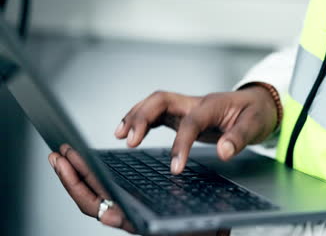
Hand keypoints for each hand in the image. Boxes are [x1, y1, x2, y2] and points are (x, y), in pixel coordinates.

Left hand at [49, 145, 230, 235]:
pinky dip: (98, 175)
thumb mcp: (188, 224)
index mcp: (134, 221)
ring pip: (98, 192)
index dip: (76, 184)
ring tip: (69, 154)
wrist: (212, 234)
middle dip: (70, 174)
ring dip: (80, 172)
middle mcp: (128, 216)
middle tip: (58, 153)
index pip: (94, 205)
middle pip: (89, 196)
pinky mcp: (137, 201)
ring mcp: (131, 209)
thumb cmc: (203, 231)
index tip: (64, 163)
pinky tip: (95, 164)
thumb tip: (116, 217)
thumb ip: (159, 222)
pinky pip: (111, 189)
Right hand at [114, 86, 277, 173]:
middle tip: (129, 140)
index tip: (175, 168)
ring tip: (120, 135)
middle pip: (162, 100)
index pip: (191, 122)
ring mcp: (188, 106)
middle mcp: (195, 102)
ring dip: (136, 116)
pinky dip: (143, 121)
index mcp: (212, 105)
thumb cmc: (256, 113)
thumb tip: (223, 153)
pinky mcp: (184, 113)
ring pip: (156, 104)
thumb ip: (239, 138)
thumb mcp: (254, 125)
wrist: (258, 103)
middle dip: (143, 117)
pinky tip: (131, 133)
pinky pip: (158, 113)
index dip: (180, 144)